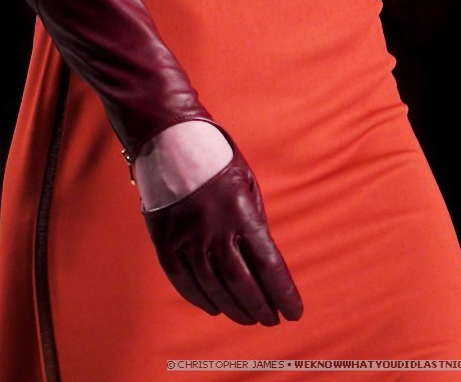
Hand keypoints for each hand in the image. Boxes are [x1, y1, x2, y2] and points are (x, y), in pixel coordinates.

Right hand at [140, 125, 302, 326]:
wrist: (169, 141)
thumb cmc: (215, 161)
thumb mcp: (247, 185)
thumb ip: (254, 224)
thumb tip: (264, 264)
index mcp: (241, 212)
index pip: (269, 264)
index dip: (283, 293)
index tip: (295, 312)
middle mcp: (215, 229)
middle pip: (242, 283)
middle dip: (260, 306)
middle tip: (271, 319)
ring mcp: (188, 238)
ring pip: (214, 287)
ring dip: (234, 308)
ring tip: (248, 318)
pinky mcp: (165, 242)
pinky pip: (184, 281)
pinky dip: (201, 299)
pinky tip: (215, 308)